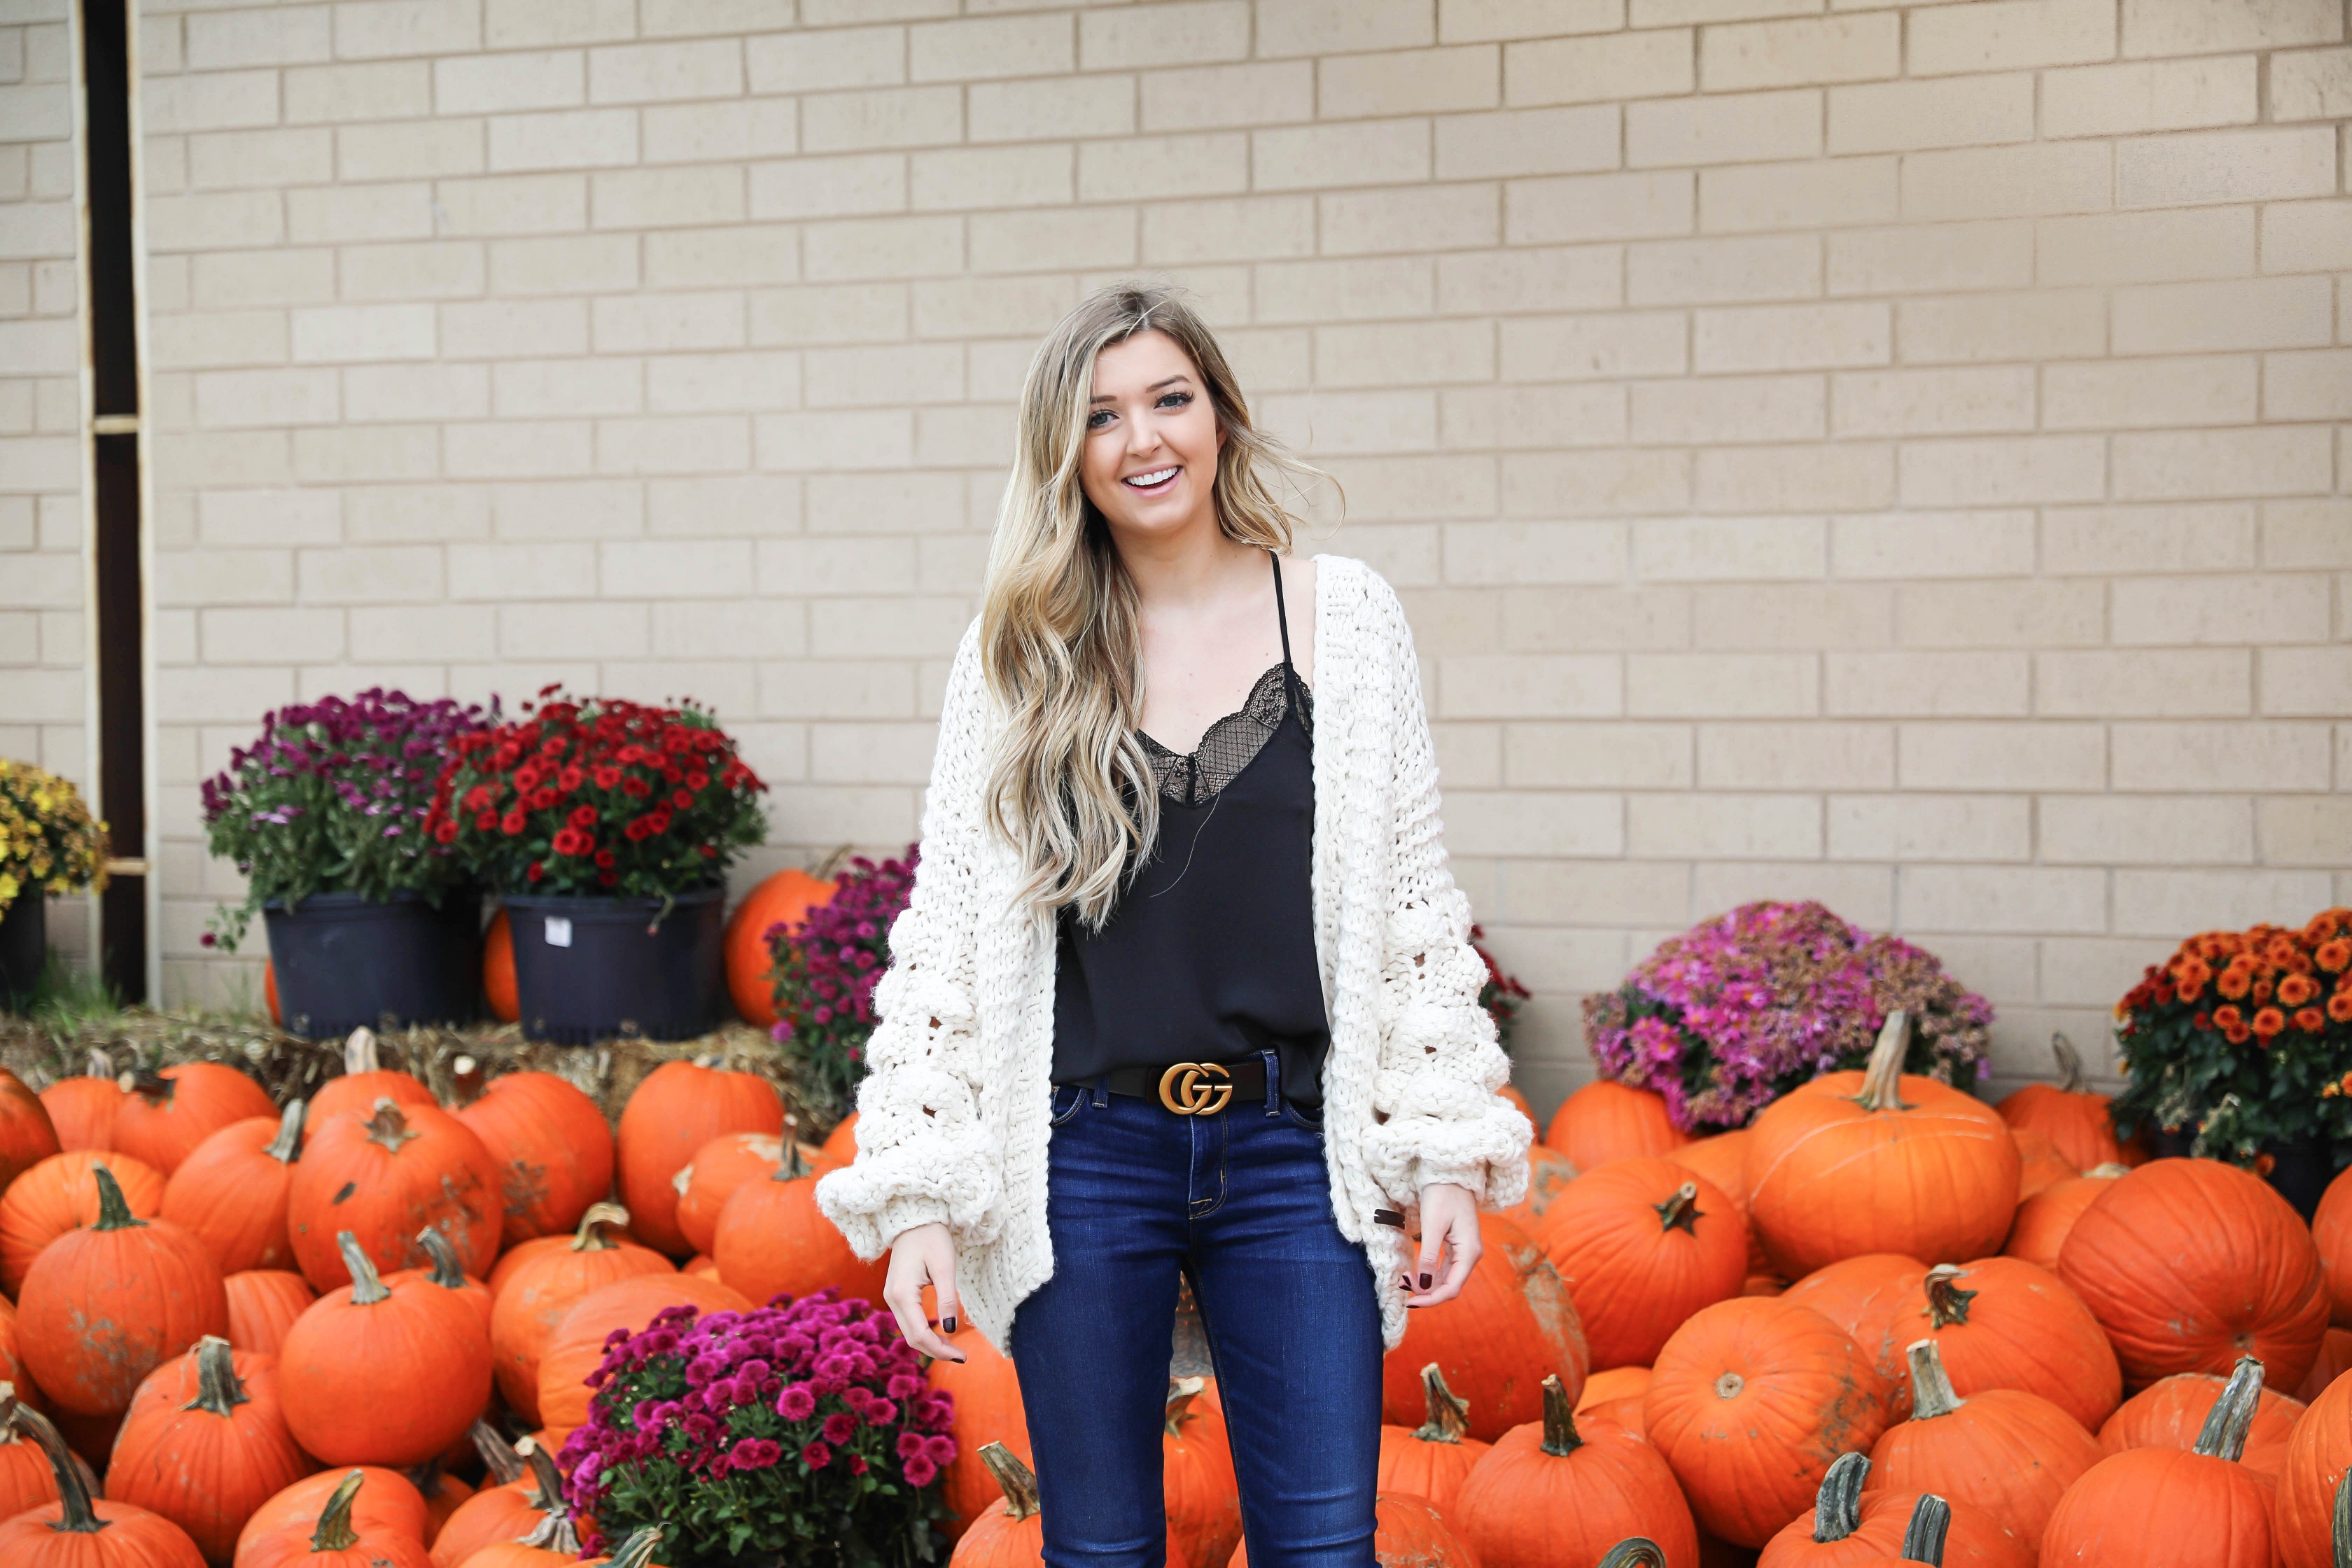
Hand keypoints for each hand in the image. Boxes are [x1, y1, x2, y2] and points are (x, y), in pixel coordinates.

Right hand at [883, 1222, 964, 1361]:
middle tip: (961, 1356)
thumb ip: (947, 1299)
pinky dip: (924, 1332)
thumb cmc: (931, 1238)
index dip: (940, 1350)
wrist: (914, 1218)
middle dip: (936, 1351)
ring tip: (953, 1349)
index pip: (919, 1334)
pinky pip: (908, 1321)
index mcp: (902, 1294)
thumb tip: (951, 1330)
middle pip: (912, 1338)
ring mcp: (891, 1297)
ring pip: (909, 1332)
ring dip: (930, 1343)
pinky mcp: (896, 1294)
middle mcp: (891, 1299)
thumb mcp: (944, 1267)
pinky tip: (940, 1334)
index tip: (963, 1356)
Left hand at [1401, 1182, 1480, 1307]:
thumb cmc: (1443, 1195)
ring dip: (1428, 1285)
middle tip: (1402, 1288)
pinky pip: (1445, 1269)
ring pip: (1447, 1279)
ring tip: (1405, 1282)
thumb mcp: (1433, 1225)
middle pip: (1450, 1286)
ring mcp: (1465, 1252)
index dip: (1431, 1299)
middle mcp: (1471, 1255)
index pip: (1452, 1288)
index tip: (1409, 1301)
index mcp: (1469, 1252)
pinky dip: (1431, 1275)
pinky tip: (1416, 1276)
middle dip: (1427, 1293)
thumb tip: (1425, 1286)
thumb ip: (1430, 1257)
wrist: (1451, 1175)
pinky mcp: (1458, 1247)